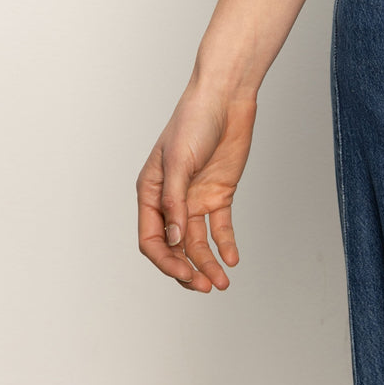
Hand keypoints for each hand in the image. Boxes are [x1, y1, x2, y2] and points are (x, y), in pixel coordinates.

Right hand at [137, 88, 257, 293]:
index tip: (185, 274)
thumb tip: (175, 241)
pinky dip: (225, 245)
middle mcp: (172, 201)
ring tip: (222, 282)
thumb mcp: (179, 161)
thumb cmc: (194, 121)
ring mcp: (195, 199)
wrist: (226, 97)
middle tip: (205, 287)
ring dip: (208, 264)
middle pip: (175, 248)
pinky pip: (220, 227)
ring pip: (198, 243)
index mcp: (151, 193)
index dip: (166, 261)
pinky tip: (232, 259)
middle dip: (187, 270)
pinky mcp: (219, 194)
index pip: (151, 240)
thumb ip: (175, 202)